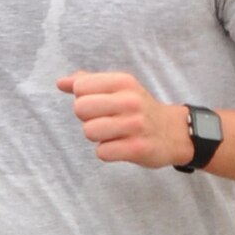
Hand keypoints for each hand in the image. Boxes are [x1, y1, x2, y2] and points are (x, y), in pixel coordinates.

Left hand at [57, 70, 190, 168]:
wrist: (173, 133)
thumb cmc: (138, 109)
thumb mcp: (119, 88)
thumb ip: (89, 82)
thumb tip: (60, 82)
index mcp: (123, 82)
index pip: (80, 87)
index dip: (83, 98)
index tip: (100, 104)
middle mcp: (130, 101)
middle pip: (80, 109)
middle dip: (87, 118)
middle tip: (105, 121)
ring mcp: (135, 125)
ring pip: (89, 131)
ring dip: (97, 137)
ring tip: (113, 134)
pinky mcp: (137, 148)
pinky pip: (102, 152)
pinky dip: (107, 153)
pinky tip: (120, 147)